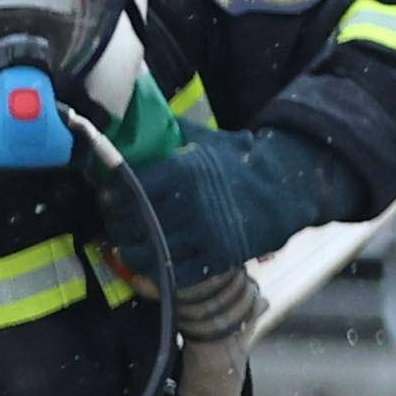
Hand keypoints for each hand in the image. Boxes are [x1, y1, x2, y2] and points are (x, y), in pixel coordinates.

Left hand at [132, 127, 335, 275]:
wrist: (286, 188)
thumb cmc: (242, 161)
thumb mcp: (207, 138)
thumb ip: (171, 133)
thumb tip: (136, 122)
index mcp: (181, 171)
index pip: (129, 189)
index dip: (112, 198)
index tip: (108, 200)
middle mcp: (189, 204)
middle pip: (134, 223)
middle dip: (118, 227)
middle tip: (116, 227)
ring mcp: (205, 235)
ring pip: (150, 252)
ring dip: (132, 253)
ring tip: (128, 249)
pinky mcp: (219, 258)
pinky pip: (177, 273)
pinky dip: (160, 273)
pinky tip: (154, 264)